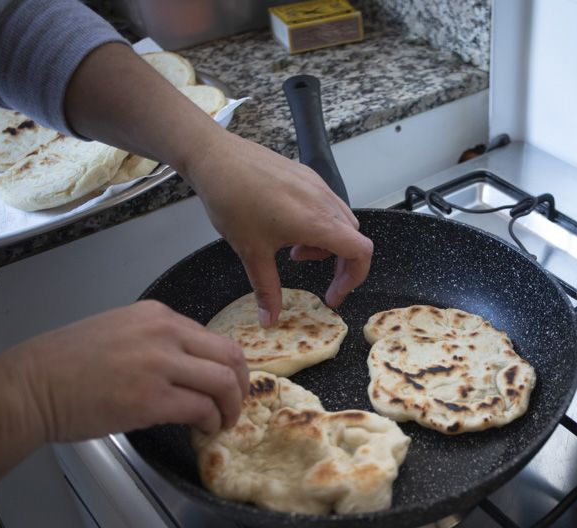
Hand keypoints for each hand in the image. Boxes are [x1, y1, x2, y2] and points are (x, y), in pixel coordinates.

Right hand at [7, 300, 248, 440]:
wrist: (30, 387)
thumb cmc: (64, 366)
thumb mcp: (118, 332)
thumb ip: (156, 342)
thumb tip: (188, 366)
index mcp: (156, 316)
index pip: (213, 338)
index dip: (228, 366)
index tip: (228, 383)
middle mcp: (164, 334)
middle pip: (230, 357)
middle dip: (242, 385)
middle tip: (236, 404)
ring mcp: (160, 366)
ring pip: (224, 383)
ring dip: (231, 407)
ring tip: (223, 422)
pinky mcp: (152, 400)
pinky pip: (202, 409)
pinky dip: (211, 422)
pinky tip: (203, 429)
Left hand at [184, 130, 373, 325]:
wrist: (215, 158)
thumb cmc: (232, 198)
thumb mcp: (251, 253)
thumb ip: (266, 290)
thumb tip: (270, 319)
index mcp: (316, 222)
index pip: (361, 252)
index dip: (355, 278)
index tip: (335, 293)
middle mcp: (323, 201)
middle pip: (353, 238)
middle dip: (340, 264)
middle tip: (319, 280)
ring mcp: (316, 185)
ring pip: (342, 221)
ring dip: (328, 243)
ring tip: (295, 251)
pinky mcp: (306, 176)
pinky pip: (327, 204)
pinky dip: (319, 224)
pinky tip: (288, 228)